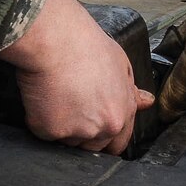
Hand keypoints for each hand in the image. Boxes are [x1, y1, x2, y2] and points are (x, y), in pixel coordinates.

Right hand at [0, 0, 153, 153]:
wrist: (56, 39)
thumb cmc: (86, 44)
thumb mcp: (120, 63)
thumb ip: (131, 90)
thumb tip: (146, 102)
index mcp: (123, 112)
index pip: (118, 142)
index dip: (106, 135)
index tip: (94, 125)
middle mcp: (104, 126)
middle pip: (92, 146)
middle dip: (82, 132)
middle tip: (71, 104)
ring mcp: (77, 131)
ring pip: (67, 140)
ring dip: (60, 125)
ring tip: (57, 94)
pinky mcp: (50, 130)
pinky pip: (43, 131)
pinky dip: (39, 117)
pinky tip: (43, 95)